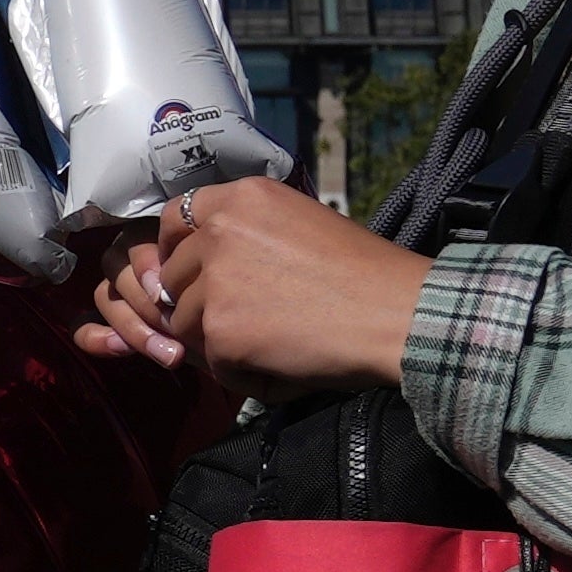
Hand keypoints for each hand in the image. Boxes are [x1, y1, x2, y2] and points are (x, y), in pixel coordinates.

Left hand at [75, 181, 431, 391]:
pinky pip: (213, 362)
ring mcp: (215, 281)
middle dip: (199, 303)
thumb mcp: (298, 224)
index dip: (178, 252)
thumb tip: (190, 275)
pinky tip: (287, 364)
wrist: (398, 313)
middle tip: (248, 322)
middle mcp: (219, 230)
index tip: (194, 275)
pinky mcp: (221, 329)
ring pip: (186, 323)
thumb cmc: (363, 274)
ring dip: (221, 342)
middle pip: (173, 277)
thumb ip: (241, 237)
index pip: (174, 219)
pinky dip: (243, 373)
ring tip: (277, 344)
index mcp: (241, 198)